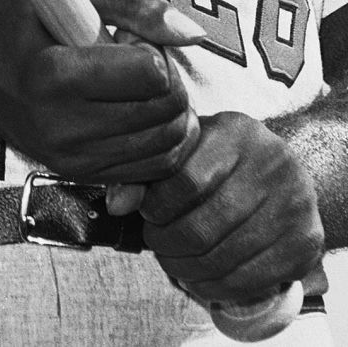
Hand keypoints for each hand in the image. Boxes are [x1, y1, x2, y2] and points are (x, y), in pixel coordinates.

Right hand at [0, 0, 202, 183]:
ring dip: (167, 108)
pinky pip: (155, 166)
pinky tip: (133, 110)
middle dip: (166, 78)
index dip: (150, 48)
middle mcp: (60, 126)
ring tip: (132, 85)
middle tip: (134, 60)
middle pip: (167, 111)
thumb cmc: (22, 21)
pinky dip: (159, 136)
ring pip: (169, 143)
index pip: (151, 74)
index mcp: (51, 75)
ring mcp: (71, 158)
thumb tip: (194, 34)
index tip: (124, 37)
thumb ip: (134, 0)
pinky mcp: (81, 176)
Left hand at [140, 112, 326, 306]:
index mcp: (237, 134)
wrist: (289, 171)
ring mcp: (294, 208)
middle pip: (203, 226)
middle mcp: (272, 167)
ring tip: (171, 260)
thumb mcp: (189, 148)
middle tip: (154, 242)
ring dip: (186, 268)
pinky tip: (198, 278)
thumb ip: (149, 171)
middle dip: (167, 242)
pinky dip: (216, 286)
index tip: (145, 212)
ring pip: (224, 257)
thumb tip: (116, 205)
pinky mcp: (305, 244)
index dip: (156, 205)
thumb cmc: (224, 158)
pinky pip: (251, 279)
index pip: (185, 180)